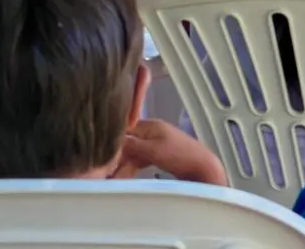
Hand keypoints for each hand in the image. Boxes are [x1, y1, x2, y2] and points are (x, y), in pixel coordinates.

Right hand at [113, 119, 227, 185]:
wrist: (203, 168)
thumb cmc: (179, 156)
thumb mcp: (153, 151)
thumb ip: (133, 146)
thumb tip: (113, 140)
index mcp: (150, 125)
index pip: (126, 129)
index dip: (113, 141)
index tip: (101, 154)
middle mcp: (152, 131)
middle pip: (129, 142)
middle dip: (117, 157)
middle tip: (106, 173)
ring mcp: (156, 143)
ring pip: (134, 152)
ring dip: (124, 165)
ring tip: (113, 179)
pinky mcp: (160, 155)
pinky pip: (141, 159)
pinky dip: (133, 167)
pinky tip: (124, 177)